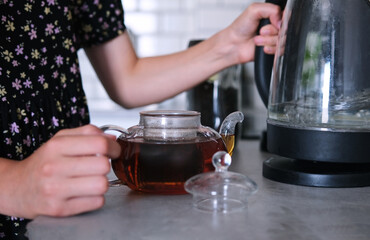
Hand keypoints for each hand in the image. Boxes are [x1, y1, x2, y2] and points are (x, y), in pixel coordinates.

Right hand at [2, 125, 120, 218]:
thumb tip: (113, 139)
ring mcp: (55, 190)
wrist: (17, 188)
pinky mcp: (59, 209)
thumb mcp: (60, 140)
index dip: (114, 148)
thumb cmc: (44, 162)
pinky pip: (96, 202)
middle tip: (99, 167)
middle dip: (106, 166)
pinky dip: (96, 198)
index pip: (99, 144)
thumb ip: (87, 133)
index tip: (114, 152)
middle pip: (103, 166)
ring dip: (102, 183)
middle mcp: (53, 167)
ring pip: (102, 185)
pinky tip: (85, 193)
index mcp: (56, 146)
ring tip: (91, 180)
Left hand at [224, 2, 281, 61]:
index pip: (287, 16)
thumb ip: (271, 9)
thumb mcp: (254, 10)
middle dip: (272, 31)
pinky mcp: (273, 50)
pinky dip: (271, 49)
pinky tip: (262, 48)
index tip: (273, 23)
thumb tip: (281, 21)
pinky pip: (281, 51)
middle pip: (286, 29)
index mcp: (272, 16)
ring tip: (258, 40)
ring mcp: (274, 39)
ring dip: (269, 41)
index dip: (281, 20)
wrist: (233, 45)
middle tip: (261, 31)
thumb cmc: (240, 28)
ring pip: (283, 40)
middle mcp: (275, 27)